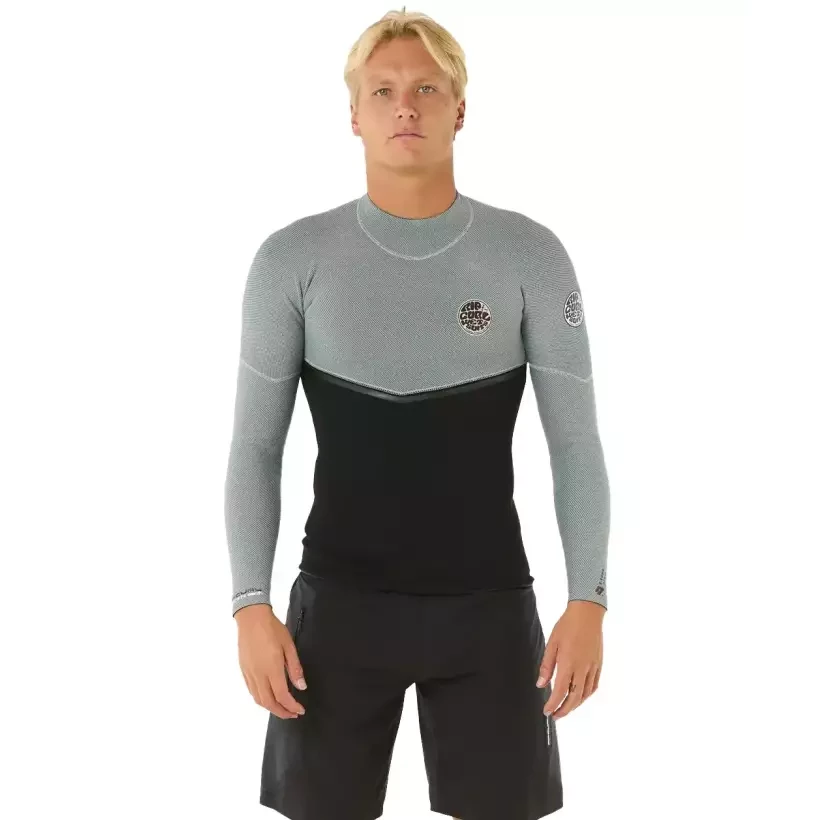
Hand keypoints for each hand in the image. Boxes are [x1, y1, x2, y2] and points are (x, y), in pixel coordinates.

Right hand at [234, 604, 307, 719]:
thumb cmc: (272, 628)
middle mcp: (258, 674)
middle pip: (269, 703)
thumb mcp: (289, 646)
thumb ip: (295, 668)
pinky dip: (261, 699)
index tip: (300, 710)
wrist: (251, 618)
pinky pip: (252, 691)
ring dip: (271, 708)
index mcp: (271, 668)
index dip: (292, 706)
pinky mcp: (244, 670)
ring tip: (282, 708)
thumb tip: (301, 686)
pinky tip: (269, 697)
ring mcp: (249, 673)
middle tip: (293, 714)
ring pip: (258, 699)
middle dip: (282, 712)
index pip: (282, 696)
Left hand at [536, 600, 604, 718]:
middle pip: (574, 698)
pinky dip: (586, 695)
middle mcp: (582, 669)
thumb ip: (547, 666)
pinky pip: (593, 686)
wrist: (587, 613)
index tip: (547, 711)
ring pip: (585, 694)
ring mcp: (593, 667)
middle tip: (555, 715)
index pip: (561, 691)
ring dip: (575, 705)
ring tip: (565, 708)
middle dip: (564, 710)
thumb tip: (541, 684)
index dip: (553, 704)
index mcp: (569, 663)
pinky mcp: (599, 664)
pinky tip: (580, 696)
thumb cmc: (567, 625)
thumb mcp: (552, 643)